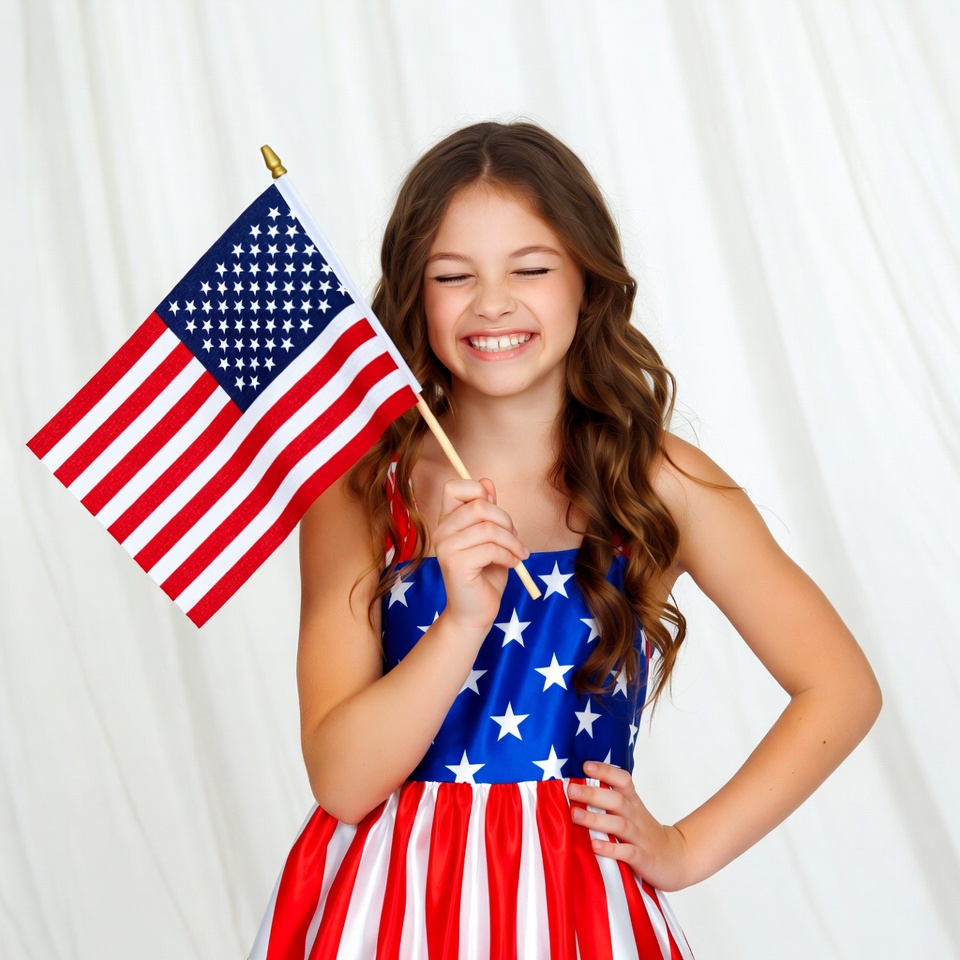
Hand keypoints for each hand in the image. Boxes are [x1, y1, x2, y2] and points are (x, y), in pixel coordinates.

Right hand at [432, 478, 528, 635]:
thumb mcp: (491, 539)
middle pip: (478, 505)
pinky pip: (490, 549)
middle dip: (505, 519)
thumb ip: (488, 513)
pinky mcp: (456, 564)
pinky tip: (512, 564)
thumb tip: (487, 482)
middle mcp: (441, 532)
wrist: (475, 613)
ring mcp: (446, 548)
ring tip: (518, 554)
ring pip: (488, 528)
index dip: (478, 491)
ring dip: (511, 541)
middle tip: (515, 536)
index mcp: (447, 522)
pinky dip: (509, 555)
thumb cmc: (485, 576)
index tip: (495, 510)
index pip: (454, 487)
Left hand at [567, 760, 692, 891]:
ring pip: (619, 824)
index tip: (586, 765)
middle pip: (616, 800)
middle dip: (593, 794)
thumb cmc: (646, 834)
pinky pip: (627, 852)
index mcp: (634, 804)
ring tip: (575, 815)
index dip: (605, 771)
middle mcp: (636, 817)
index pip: (623, 781)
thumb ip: (612, 801)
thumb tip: (580, 788)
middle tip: (572, 789)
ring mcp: (640, 837)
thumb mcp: (633, 813)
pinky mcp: (643, 858)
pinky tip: (594, 845)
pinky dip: (611, 848)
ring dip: (596, 819)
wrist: (677, 858)